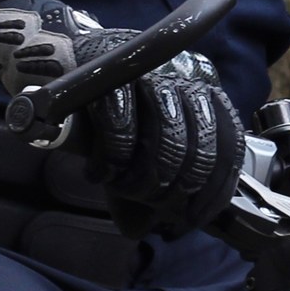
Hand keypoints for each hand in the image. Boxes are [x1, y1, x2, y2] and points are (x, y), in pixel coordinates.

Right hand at [0, 0, 244, 232]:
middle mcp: (187, 74)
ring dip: (142, 178)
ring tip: (120, 186)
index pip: (229, 144)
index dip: (214, 190)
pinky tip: (98, 171)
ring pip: (168, 137)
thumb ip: (156, 177)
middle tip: (147, 202)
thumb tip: (158, 227)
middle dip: (173, 189)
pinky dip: (111, 160)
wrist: (59, 63)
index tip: (192, 219)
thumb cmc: (106, 109)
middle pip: (201, 147)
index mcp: (204, 88)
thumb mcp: (140, 143)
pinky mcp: (116, 71)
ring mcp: (153, 69)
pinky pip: (123, 127)